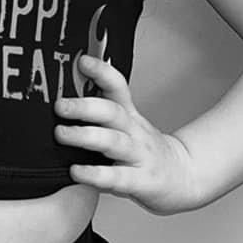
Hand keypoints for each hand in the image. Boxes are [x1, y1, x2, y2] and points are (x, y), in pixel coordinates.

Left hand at [54, 54, 200, 214]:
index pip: (118, 87)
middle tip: (60, 106)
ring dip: (85, 136)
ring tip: (61, 134)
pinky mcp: (139, 181)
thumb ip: (100, 114)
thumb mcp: (128, 125)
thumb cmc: (145, 150)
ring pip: (113, 141)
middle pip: (112, 112)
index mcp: (129, 115)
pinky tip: (77, 171)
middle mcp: (134, 131)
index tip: (82, 62)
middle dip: (85, 106)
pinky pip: (116, 176)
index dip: (102, 72)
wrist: (182, 176)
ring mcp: (138, 155)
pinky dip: (95, 174)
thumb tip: (64, 100)